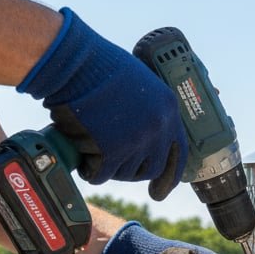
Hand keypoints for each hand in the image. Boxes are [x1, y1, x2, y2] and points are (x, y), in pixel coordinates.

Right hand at [17, 9, 186, 191]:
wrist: (76, 64)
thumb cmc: (99, 66)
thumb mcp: (138, 83)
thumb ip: (148, 109)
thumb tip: (145, 134)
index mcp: (168, 108)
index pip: (178, 151)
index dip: (170, 174)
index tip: (161, 190)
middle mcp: (159, 127)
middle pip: (152, 167)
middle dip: (133, 171)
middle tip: (115, 165)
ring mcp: (137, 141)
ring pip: (126, 172)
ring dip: (110, 167)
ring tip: (93, 149)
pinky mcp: (113, 151)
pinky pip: (102, 174)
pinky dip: (90, 170)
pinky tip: (83, 159)